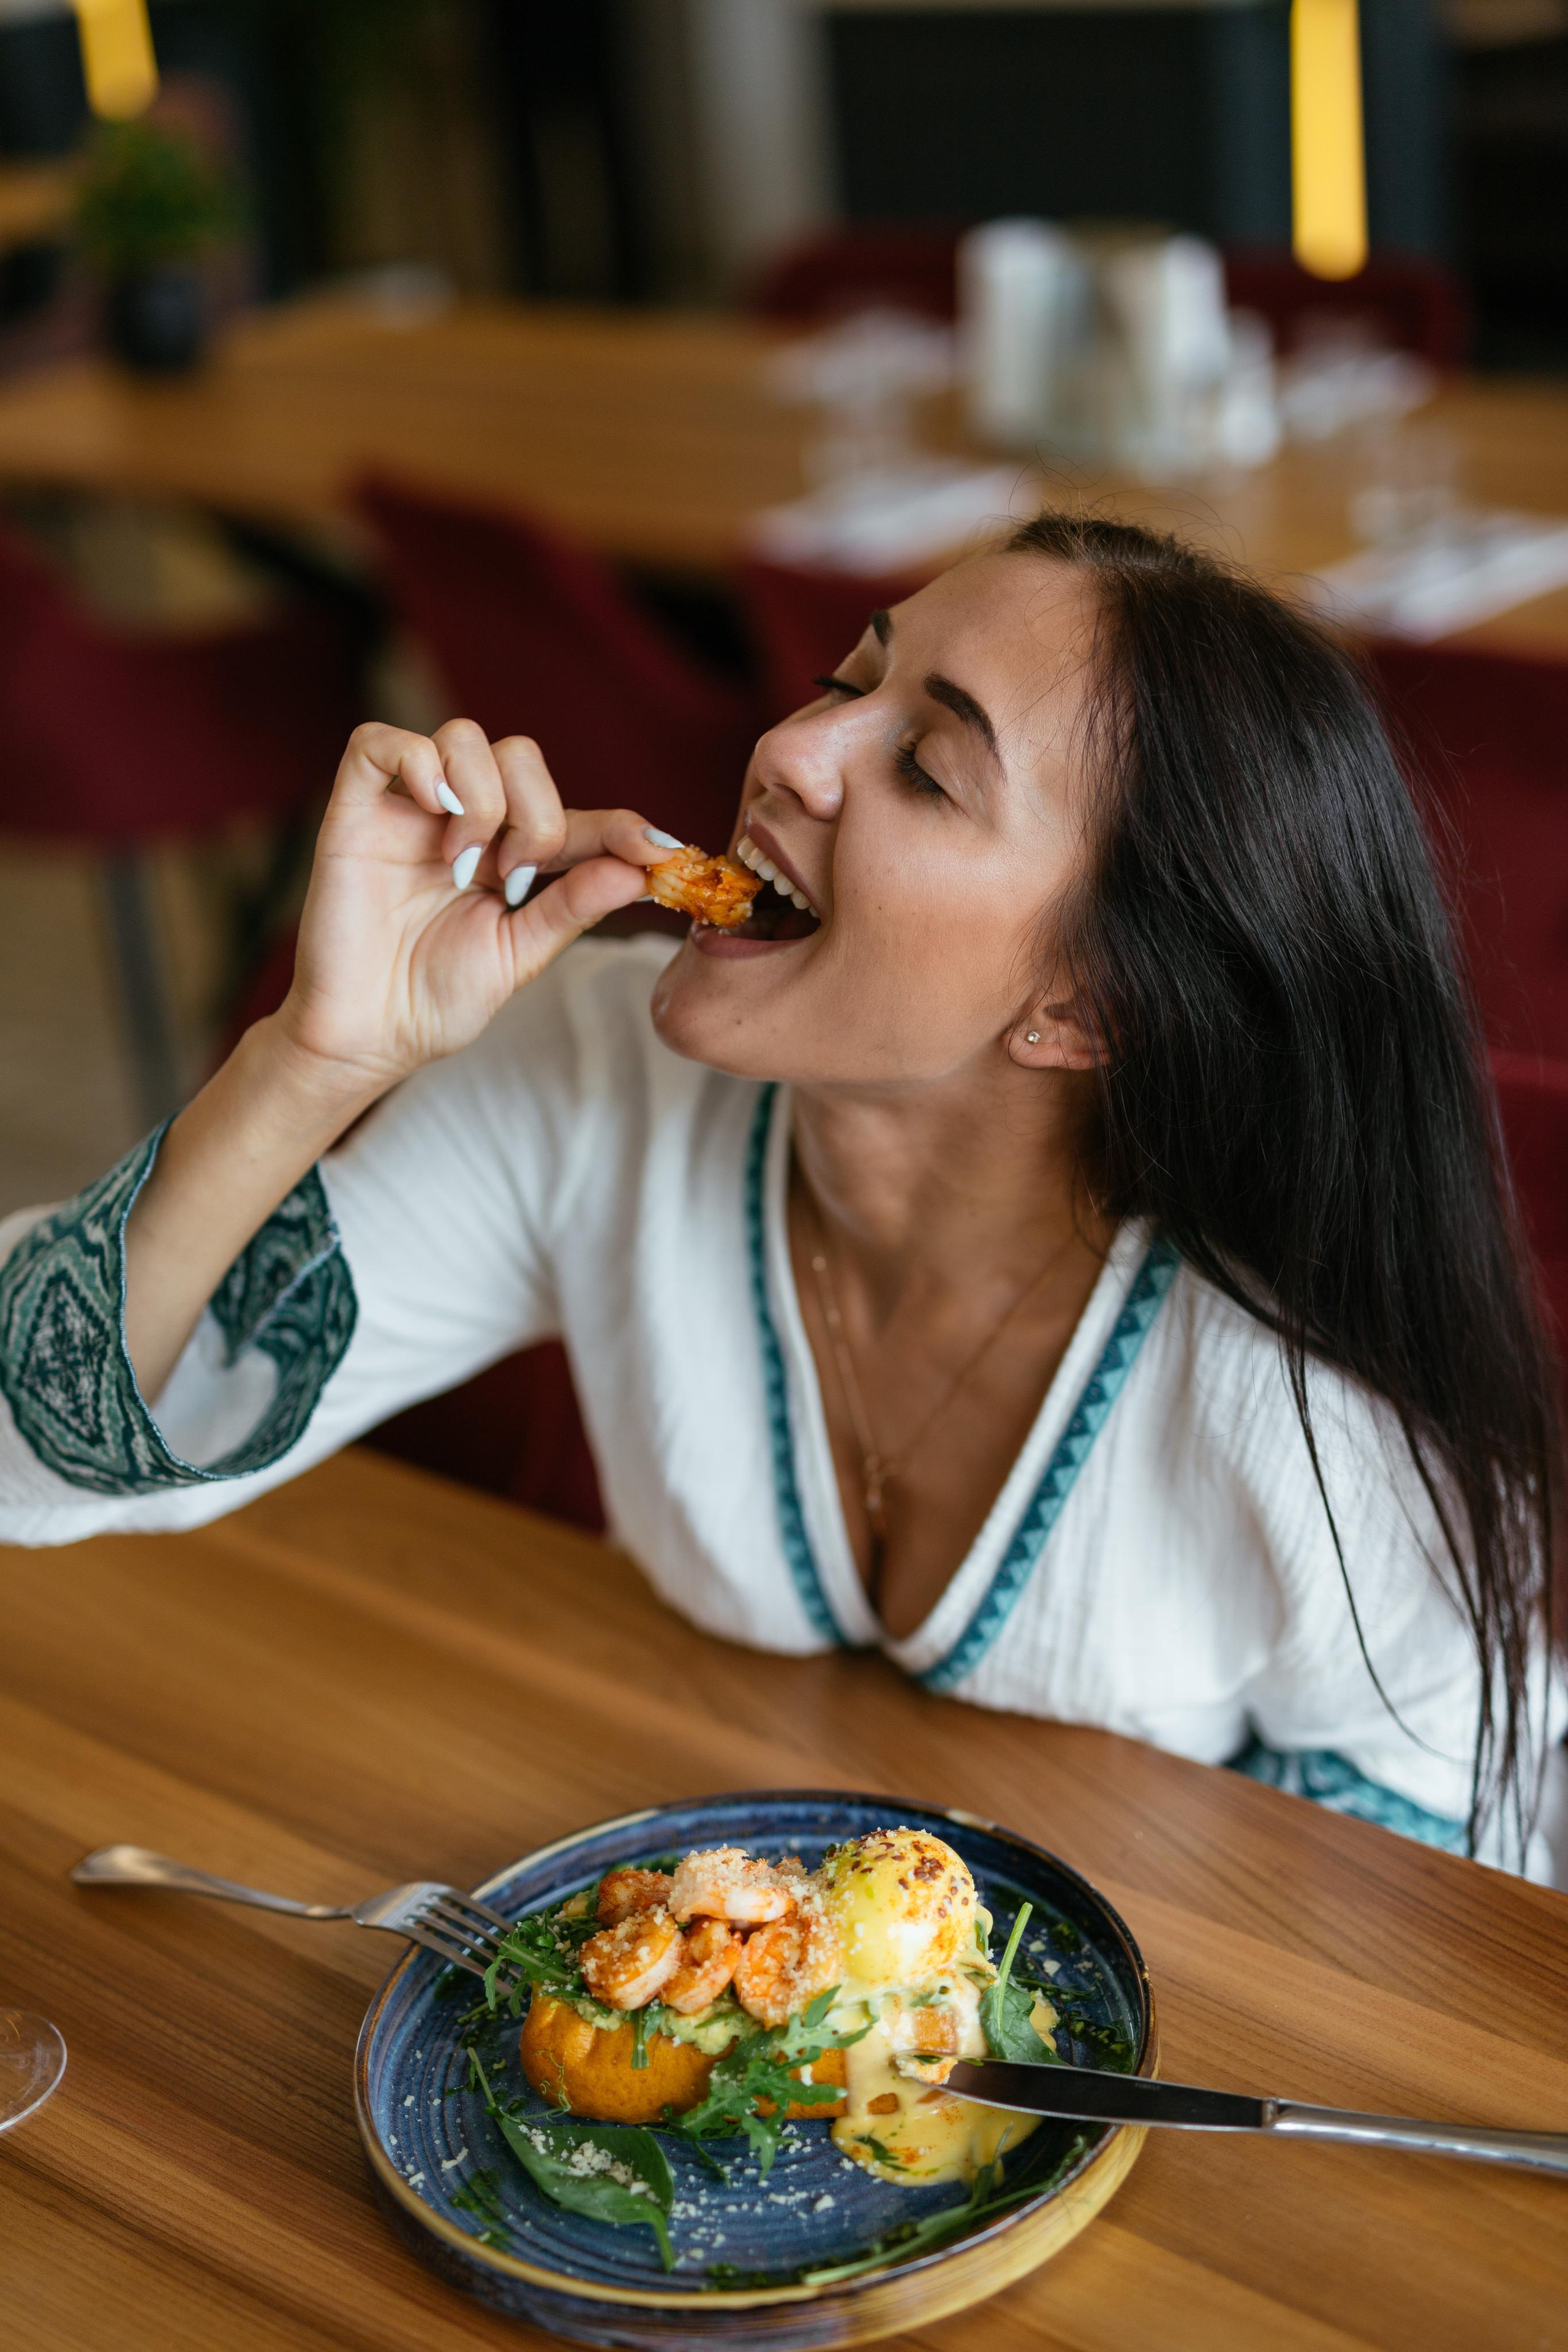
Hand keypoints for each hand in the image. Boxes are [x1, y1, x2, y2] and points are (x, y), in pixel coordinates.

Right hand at [273, 718, 677, 1095]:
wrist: (368, 1036)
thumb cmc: (435, 999)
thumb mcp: (520, 955)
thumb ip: (571, 907)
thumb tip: (635, 869)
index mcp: (508, 854)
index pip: (573, 815)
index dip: (620, 825)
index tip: (659, 852)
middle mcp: (463, 821)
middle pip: (519, 755)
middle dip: (535, 814)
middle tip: (512, 877)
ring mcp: (409, 811)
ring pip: (463, 736)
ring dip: (482, 797)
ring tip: (464, 861)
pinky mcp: (354, 810)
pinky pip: (378, 742)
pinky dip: (415, 760)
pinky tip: (434, 811)